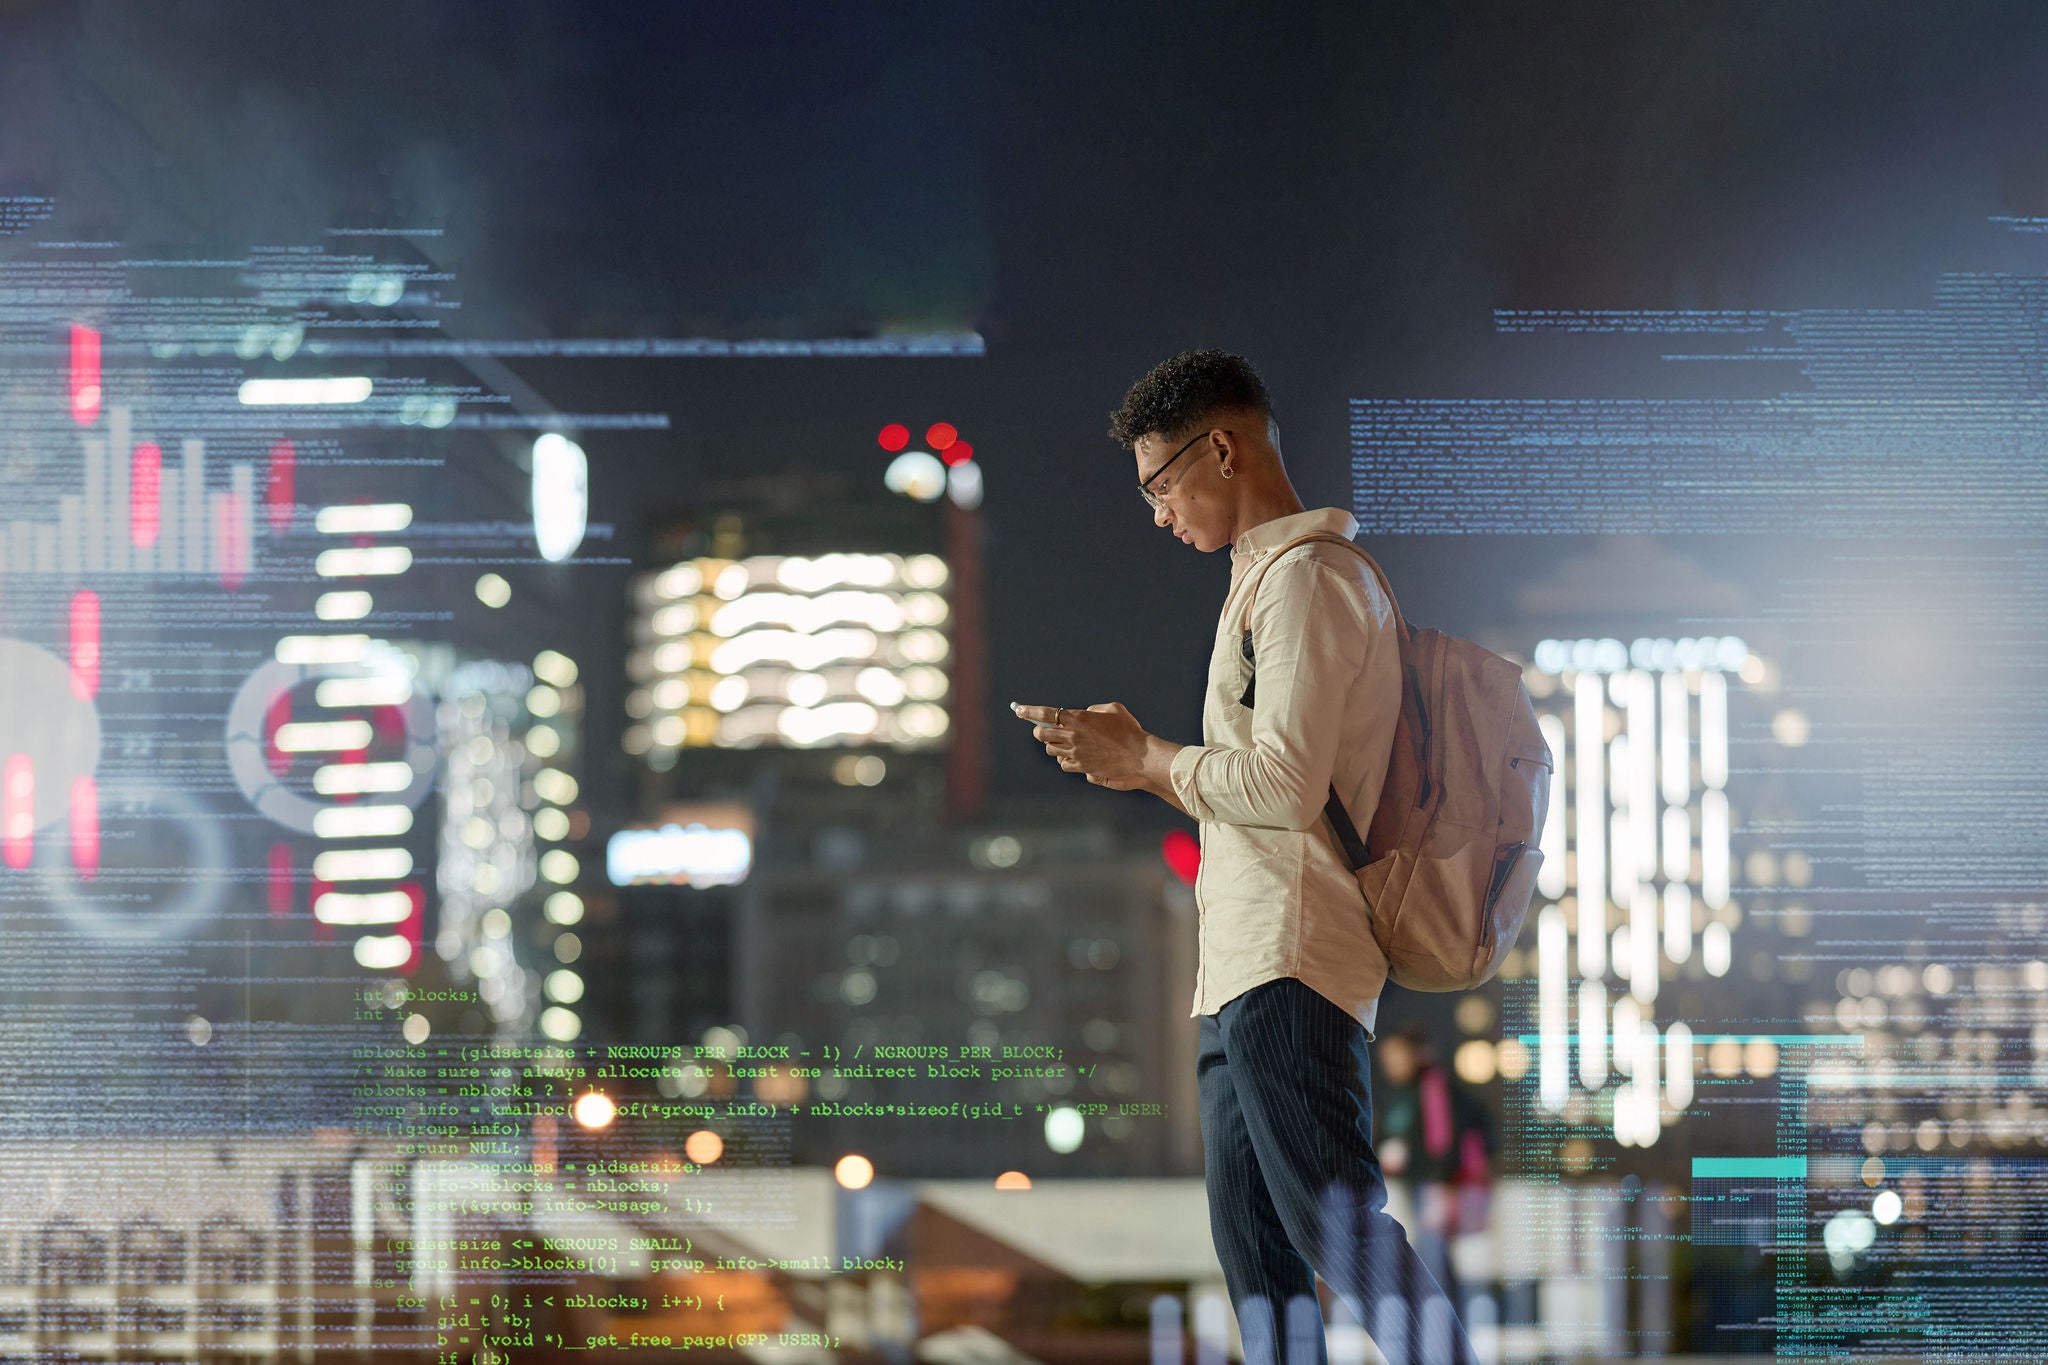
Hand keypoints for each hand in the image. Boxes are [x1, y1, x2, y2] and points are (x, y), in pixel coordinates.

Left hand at [1011, 701, 1150, 786]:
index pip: (1045, 713)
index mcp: (1078, 718)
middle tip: (1042, 730)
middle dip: (1039, 731)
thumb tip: (1085, 712)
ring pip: (1051, 750)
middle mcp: (1072, 736)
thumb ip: (1094, 709)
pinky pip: (1063, 764)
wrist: (1138, 756)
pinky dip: (1064, 760)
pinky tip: (1072, 756)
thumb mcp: (1113, 709)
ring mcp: (1075, 753)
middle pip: (1042, 734)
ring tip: (1062, 742)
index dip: (1029, 711)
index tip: (1018, 710)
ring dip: (1053, 745)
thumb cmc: (1129, 730)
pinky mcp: (1081, 767)